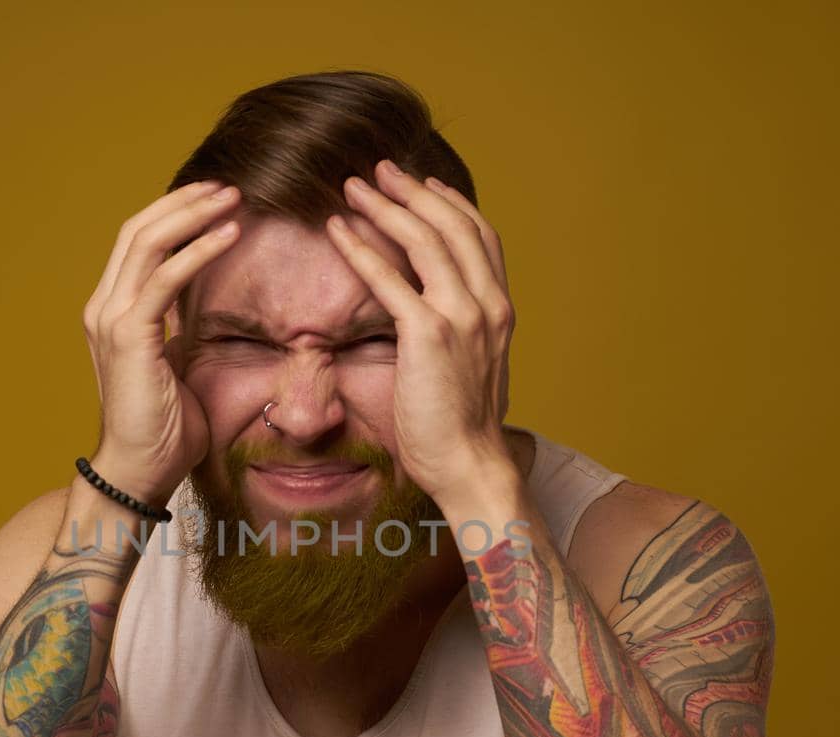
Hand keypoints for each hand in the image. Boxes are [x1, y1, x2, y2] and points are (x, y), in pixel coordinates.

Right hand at [82, 180, 243, 504]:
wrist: (139, 470)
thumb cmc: (163, 429)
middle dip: (185, 202)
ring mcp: (111, 319)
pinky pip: (166, 279)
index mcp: (113, 311)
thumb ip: (178, 331)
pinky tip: (230, 234)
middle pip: (139, 230)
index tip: (215, 199)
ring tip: (233, 198)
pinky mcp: (130, 336)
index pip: (138, 243)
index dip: (175, 213)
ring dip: (194, 214)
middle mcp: (104, 307)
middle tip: (229, 187)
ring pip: (148, 243)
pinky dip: (200, 251)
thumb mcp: (174, 365)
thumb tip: (203, 308)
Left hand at [324, 160, 516, 506]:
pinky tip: (338, 231)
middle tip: (380, 170)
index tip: (424, 185)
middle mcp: (487, 304)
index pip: (481, 237)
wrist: (470, 464)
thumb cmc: (464, 428)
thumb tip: (441, 321)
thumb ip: (464, 334)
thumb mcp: (475, 368)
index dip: (451, 204)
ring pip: (424, 240)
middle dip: (413, 191)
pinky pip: (389, 278)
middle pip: (452, 225)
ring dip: (386, 206)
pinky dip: (361, 248)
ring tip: (353, 187)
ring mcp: (461, 316)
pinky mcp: (428, 334)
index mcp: (500, 309)